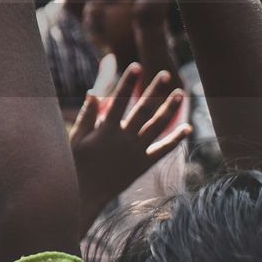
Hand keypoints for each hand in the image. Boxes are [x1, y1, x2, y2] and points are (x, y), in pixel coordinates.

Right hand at [71, 63, 190, 228]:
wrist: (85, 194)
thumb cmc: (75, 164)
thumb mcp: (76, 138)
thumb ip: (88, 116)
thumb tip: (94, 92)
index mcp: (106, 129)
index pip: (119, 100)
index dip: (127, 82)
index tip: (135, 66)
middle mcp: (124, 138)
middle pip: (143, 109)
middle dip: (154, 90)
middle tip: (164, 74)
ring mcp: (136, 152)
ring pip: (157, 126)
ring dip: (169, 109)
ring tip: (179, 93)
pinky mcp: (143, 165)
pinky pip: (163, 150)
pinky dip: (175, 139)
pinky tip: (187, 128)